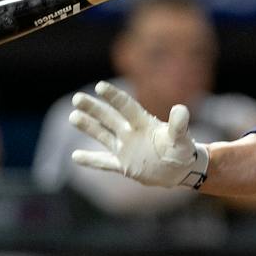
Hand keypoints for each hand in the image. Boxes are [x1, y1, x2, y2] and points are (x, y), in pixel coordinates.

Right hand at [69, 81, 209, 188]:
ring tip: (73, 116)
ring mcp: (125, 149)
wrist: (181, 169)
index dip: (114, 97)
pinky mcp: (124, 165)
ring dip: (89, 126)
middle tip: (77, 98)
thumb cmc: (182, 150)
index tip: (100, 86)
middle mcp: (131, 133)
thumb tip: (180, 109)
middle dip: (93, 108)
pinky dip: (90, 160)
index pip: (126, 107)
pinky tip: (75, 156)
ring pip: (103, 135)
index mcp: (143, 124)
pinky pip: (104, 162)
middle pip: (109, 117)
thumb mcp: (181, 138)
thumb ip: (179, 124)